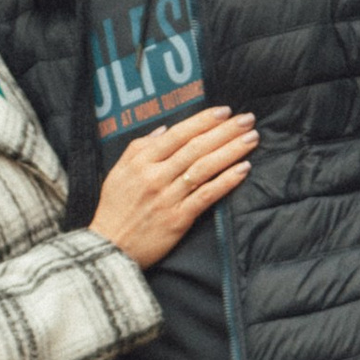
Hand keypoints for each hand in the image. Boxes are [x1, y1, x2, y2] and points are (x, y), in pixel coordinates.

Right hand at [88, 106, 258, 265]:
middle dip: (225, 131)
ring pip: (204, 168)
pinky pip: (206, 196)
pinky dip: (226, 181)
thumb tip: (165, 129)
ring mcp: (167, 198)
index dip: (203, 121)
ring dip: (231, 151)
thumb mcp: (118, 171)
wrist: (109, 248)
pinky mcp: (178, 219)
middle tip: (247, 119)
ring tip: (251, 139)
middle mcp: (155, 176)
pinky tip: (243, 169)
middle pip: (196, 148)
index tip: (224, 111)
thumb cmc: (114, 209)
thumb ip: (139, 147)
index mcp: (141, 162)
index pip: (177, 134)